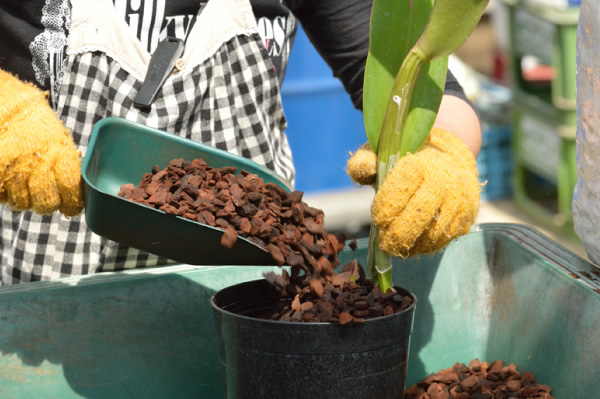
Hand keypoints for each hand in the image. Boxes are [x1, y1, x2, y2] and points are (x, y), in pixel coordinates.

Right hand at [0, 69, 83, 215]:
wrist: (6, 105)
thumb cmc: (35, 123)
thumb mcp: (60, 139)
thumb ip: (66, 165)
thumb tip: (75, 190)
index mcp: (60, 157)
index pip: (72, 193)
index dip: (72, 204)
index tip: (71, 206)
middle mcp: (39, 167)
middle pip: (47, 204)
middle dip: (46, 204)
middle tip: (44, 196)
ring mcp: (14, 171)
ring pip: (22, 204)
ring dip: (23, 200)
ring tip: (23, 186)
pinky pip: (1, 196)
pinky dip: (4, 193)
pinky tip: (7, 182)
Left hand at [347, 128, 480, 256]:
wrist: (450, 160)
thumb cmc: (408, 161)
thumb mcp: (385, 154)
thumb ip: (367, 161)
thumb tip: (359, 169)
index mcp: (421, 161)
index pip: (403, 186)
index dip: (387, 206)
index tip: (378, 219)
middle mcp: (444, 180)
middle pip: (419, 214)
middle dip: (397, 233)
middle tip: (384, 243)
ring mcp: (458, 200)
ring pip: (433, 231)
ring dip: (411, 243)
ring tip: (395, 245)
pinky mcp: (466, 217)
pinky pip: (444, 239)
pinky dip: (425, 247)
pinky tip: (411, 246)